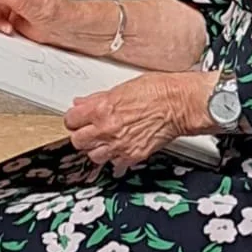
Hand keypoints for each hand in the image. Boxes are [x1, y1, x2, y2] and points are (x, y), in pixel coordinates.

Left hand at [65, 72, 201, 170]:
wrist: (181, 104)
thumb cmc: (159, 91)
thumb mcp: (123, 87)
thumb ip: (98, 99)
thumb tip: (83, 103)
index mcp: (102, 109)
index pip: (70, 121)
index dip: (74, 119)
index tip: (79, 119)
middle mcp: (107, 129)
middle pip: (78, 141)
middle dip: (83, 135)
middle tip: (91, 129)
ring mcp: (119, 145)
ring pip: (93, 156)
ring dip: (98, 148)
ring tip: (106, 140)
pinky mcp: (133, 156)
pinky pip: (114, 164)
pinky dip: (116, 158)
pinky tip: (121, 148)